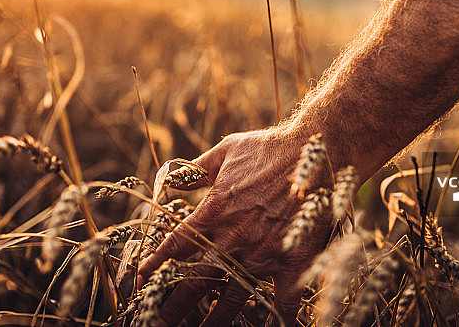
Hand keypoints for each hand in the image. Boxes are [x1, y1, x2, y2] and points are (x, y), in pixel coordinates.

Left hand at [136, 128, 331, 325]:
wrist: (317, 152)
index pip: (174, 246)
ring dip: (214, 321)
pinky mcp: (292, 263)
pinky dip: (277, 319)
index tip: (141, 280)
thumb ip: (195, 169)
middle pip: (195, 282)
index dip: (155, 265)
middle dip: (173, 307)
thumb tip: (170, 178)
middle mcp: (233, 240)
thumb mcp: (226, 151)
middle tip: (155, 322)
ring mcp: (263, 256)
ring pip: (231, 299)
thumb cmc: (270, 149)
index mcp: (214, 212)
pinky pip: (283, 302)